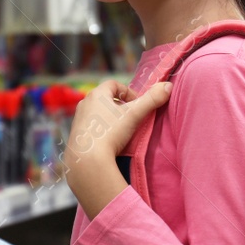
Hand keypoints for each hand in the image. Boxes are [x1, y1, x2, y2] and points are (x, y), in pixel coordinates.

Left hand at [62, 80, 172, 217]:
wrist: (87, 159)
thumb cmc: (111, 133)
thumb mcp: (135, 115)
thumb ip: (152, 100)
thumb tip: (169, 86)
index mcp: (97, 94)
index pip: (114, 84)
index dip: (128, 92)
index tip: (137, 105)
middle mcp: (85, 103)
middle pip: (105, 98)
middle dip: (119, 106)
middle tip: (131, 118)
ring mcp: (78, 119)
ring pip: (97, 113)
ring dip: (110, 118)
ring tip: (121, 131)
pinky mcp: (75, 135)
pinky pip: (91, 127)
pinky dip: (100, 130)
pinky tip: (109, 142)